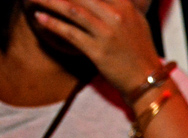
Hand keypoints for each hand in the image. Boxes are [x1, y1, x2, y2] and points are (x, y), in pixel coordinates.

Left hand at [29, 0, 160, 96]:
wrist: (148, 80)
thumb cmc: (140, 51)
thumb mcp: (137, 20)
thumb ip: (120, 4)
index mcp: (125, 4)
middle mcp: (116, 15)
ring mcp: (107, 33)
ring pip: (71, 10)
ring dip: (49, 1)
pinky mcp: (98, 51)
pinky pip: (70, 33)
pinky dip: (52, 24)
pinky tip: (39, 18)